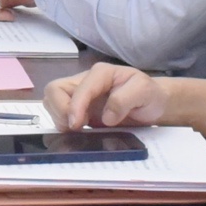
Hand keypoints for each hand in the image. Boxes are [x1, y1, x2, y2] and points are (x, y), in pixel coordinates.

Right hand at [44, 63, 172, 128]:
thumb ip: (125, 100)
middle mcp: (86, 82)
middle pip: (54, 90)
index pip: (78, 88)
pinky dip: (62, 123)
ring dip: (59, 117)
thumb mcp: (144, 92)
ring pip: (52, 101)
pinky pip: (58, 114)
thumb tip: (105, 117)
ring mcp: (80, 96)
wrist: (153, 105)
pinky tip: (79, 131)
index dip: (74, 106)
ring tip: (77, 129)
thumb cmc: (149, 95)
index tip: (76, 125)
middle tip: (75, 127)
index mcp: (101, 74)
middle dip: (59, 110)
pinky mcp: (78, 110)